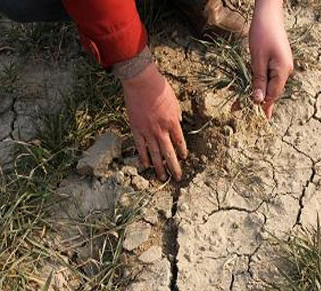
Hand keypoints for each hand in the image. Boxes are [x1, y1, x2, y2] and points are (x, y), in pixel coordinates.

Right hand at [121, 63, 186, 181]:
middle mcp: (161, 130)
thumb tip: (178, 124)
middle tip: (178, 178)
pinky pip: (141, 148)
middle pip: (169, 153)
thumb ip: (176, 116)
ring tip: (163, 178)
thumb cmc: (159, 88)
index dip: (182, 152)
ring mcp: (147, 132)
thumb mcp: (174, 101)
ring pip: (155, 154)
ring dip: (160, 168)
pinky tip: (146, 167)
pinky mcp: (136, 130)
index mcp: (172, 122)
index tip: (184, 158)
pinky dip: (144, 158)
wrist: (141, 81)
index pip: (180, 142)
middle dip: (174, 167)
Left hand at [249, 0, 292, 117]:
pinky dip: (259, 85)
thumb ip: (258, 81)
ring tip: (242, 104)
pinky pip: (269, 78)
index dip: (264, 107)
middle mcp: (285, 70)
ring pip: (270, 86)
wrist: (268, 14)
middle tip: (241, 111)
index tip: (258, 119)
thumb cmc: (262, 34)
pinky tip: (253, 90)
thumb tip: (258, 100)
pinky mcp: (277, 61)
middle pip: (272, 92)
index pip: (273, 95)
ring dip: (258, 94)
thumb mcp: (257, 59)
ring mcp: (282, 65)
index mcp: (282, 71)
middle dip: (259, 102)